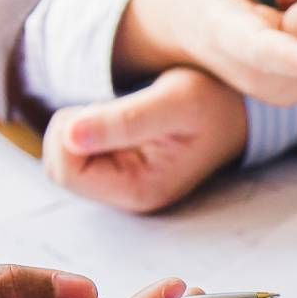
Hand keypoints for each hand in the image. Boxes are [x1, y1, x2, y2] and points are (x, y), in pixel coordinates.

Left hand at [43, 67, 246, 212]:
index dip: (70, 132)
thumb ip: (124, 120)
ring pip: (64, 160)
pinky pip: (77, 154)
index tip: (106, 109)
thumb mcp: (175, 101)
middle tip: (113, 109)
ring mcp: (124, 186)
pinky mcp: (122, 172)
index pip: (65, 171)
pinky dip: (87, 130)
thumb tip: (69, 136)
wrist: (237, 109)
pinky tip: (121, 123)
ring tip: (123, 114)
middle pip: (58, 168)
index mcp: (140, 189)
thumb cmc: (213, 102)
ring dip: (79, 128)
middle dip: (71, 130)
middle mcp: (129, 196)